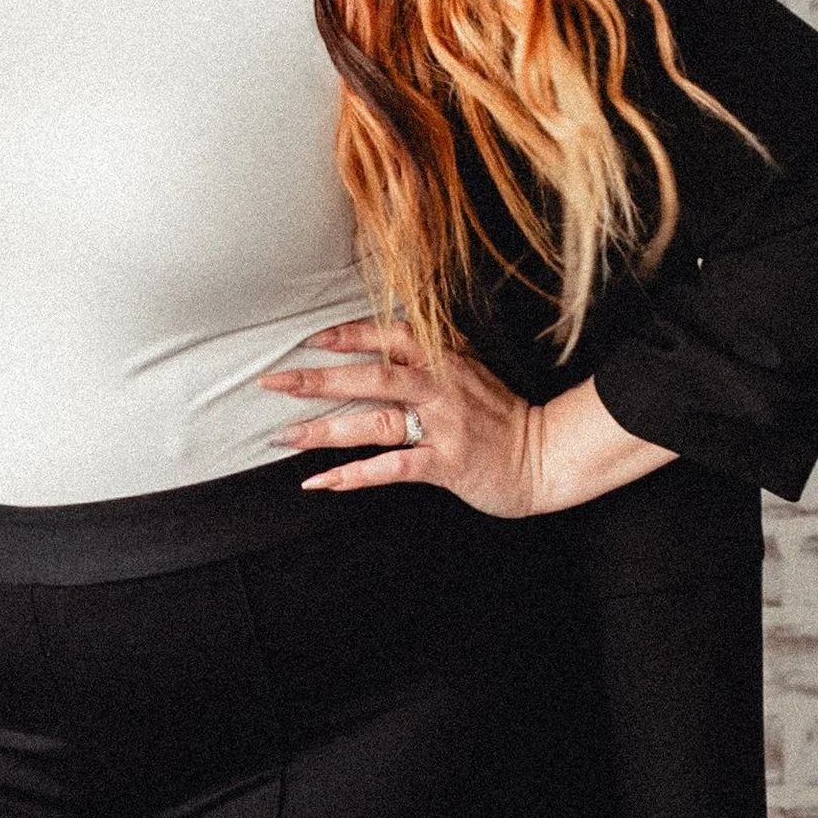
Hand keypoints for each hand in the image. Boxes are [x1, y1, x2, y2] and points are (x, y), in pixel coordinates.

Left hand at [257, 319, 547, 519]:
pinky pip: (392, 468)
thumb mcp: (469, 370)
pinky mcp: (447, 463)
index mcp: (445, 358)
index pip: (389, 337)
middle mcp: (441, 386)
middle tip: (274, 382)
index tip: (309, 339)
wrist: (544, 455)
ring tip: (285, 436)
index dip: (348, 336)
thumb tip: (384, 336)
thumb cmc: (500, 415)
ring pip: (376, 421)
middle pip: (371, 376)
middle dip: (318, 379)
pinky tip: (323, 481)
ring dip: (325, 429)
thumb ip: (431, 352)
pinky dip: (355, 475)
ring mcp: (443, 425)